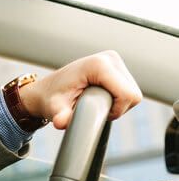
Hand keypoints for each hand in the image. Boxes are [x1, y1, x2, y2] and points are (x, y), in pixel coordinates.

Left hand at [19, 51, 142, 129]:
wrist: (48, 90)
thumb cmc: (51, 99)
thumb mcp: (54, 109)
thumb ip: (60, 117)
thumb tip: (61, 123)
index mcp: (99, 65)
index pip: (127, 95)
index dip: (116, 111)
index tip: (97, 114)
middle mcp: (110, 58)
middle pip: (133, 94)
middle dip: (117, 108)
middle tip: (95, 110)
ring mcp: (115, 60)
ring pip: (133, 92)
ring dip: (118, 104)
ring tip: (96, 104)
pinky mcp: (117, 65)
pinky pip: (129, 89)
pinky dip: (118, 99)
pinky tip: (101, 98)